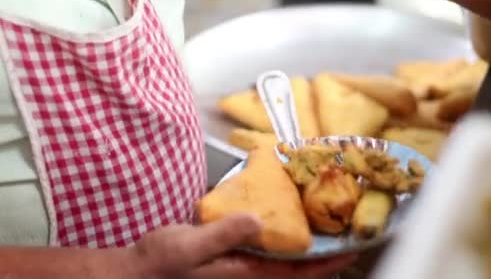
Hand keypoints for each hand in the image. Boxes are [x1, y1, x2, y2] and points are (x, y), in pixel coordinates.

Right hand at [129, 213, 355, 278]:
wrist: (135, 274)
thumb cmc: (159, 264)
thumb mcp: (189, 246)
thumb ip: (224, 235)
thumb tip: (258, 220)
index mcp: (246, 276)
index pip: (299, 274)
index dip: (328, 263)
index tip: (353, 248)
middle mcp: (250, 277)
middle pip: (298, 271)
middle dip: (325, 256)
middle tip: (346, 232)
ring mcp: (242, 271)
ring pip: (285, 263)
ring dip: (307, 248)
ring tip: (325, 226)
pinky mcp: (233, 263)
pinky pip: (268, 254)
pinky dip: (284, 241)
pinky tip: (285, 223)